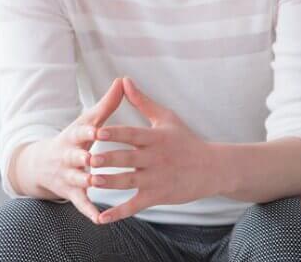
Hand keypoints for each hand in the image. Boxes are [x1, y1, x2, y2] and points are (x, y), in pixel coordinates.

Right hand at [15, 78, 124, 222]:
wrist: (42, 164)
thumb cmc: (75, 138)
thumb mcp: (87, 120)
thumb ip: (107, 104)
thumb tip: (123, 79)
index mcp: (74, 137)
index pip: (80, 132)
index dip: (88, 131)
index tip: (97, 129)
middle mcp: (68, 157)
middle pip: (75, 157)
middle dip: (83, 157)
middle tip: (93, 159)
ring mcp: (68, 176)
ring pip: (77, 179)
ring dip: (86, 181)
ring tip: (96, 183)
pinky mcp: (71, 193)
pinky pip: (81, 203)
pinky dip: (89, 211)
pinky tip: (100, 219)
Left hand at [91, 77, 213, 223]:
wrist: (212, 168)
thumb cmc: (187, 141)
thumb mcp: (167, 118)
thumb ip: (142, 101)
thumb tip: (124, 81)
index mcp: (156, 138)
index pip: (132, 134)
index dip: (115, 133)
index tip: (97, 132)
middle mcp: (155, 158)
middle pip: (128, 158)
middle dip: (108, 159)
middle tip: (88, 159)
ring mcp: (156, 178)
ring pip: (129, 181)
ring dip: (110, 182)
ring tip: (91, 182)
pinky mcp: (158, 196)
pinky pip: (135, 205)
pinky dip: (118, 212)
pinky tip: (101, 218)